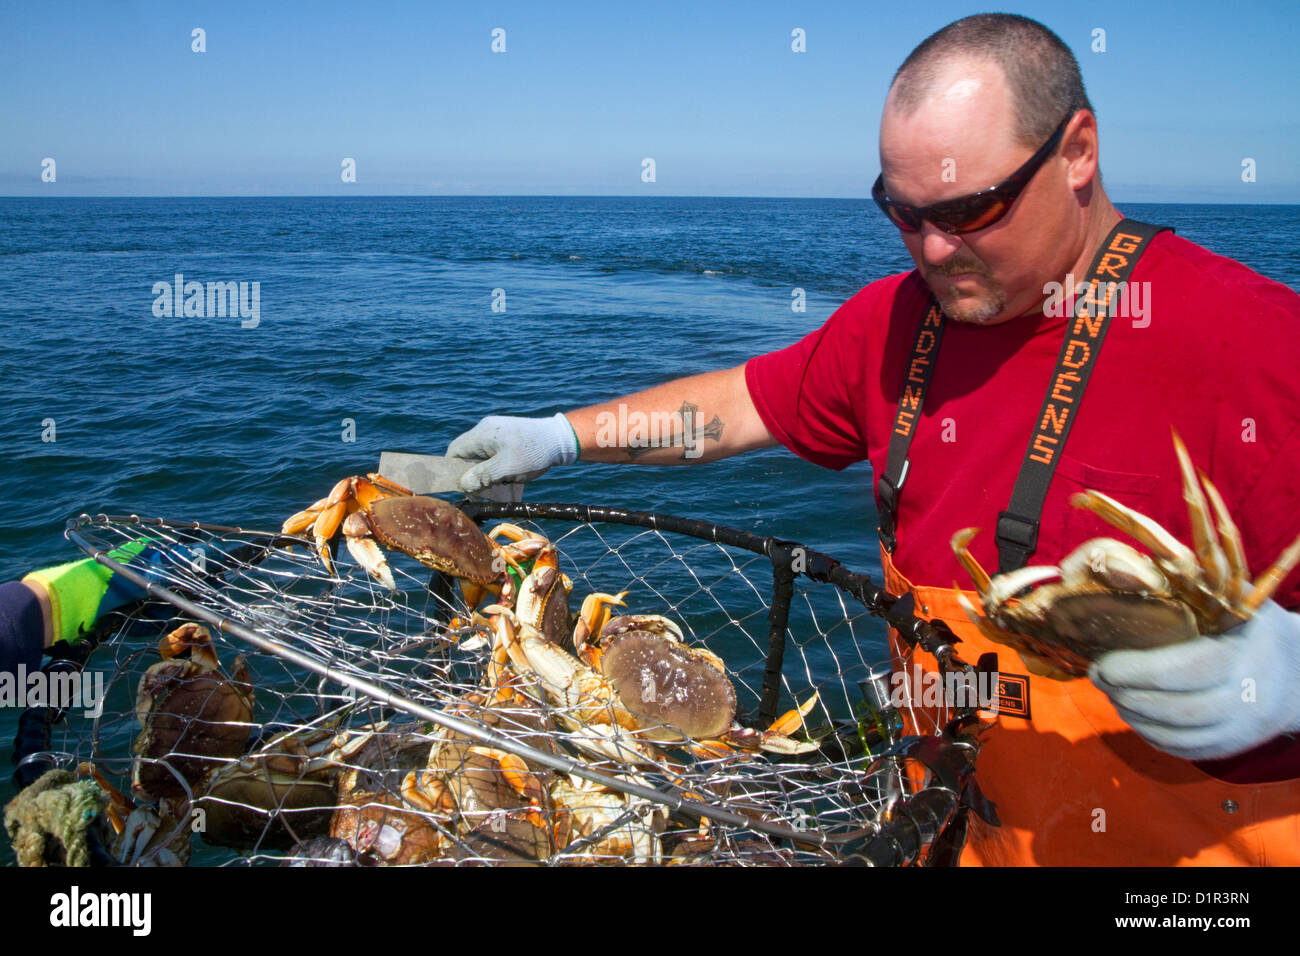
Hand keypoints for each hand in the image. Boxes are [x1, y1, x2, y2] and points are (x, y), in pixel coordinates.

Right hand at [446, 413, 578, 492]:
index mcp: (482, 433)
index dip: (454, 469)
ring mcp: (497, 432)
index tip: (464, 486)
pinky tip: (510, 476)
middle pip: (468, 454)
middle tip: (486, 489)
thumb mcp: (507, 468)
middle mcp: (486, 429)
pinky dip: (498, 467)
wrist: (561, 439)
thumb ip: (483, 476)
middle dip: (475, 474)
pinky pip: (494, 454)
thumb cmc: (534, 453)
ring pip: (482, 456)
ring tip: (502, 482)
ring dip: (488, 472)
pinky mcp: (508, 437)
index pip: (455, 451)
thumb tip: (464, 484)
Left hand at [1089, 599, 1299, 759]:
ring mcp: (1242, 728)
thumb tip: (1124, 567)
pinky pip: (1186, 750)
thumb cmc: (1252, 626)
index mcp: (1242, 655)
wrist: (1299, 672)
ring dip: (1134, 717)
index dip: (1134, 671)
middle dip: (1126, 695)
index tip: (1101, 663)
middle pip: (1176, 709)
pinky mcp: (1234, 746)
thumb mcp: (1233, 599)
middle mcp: (1247, 698)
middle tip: (1098, 678)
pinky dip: (1152, 736)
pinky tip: (1134, 715)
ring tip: (1112, 694)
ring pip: (1177, 735)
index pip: (1182, 671)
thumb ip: (1187, 585)